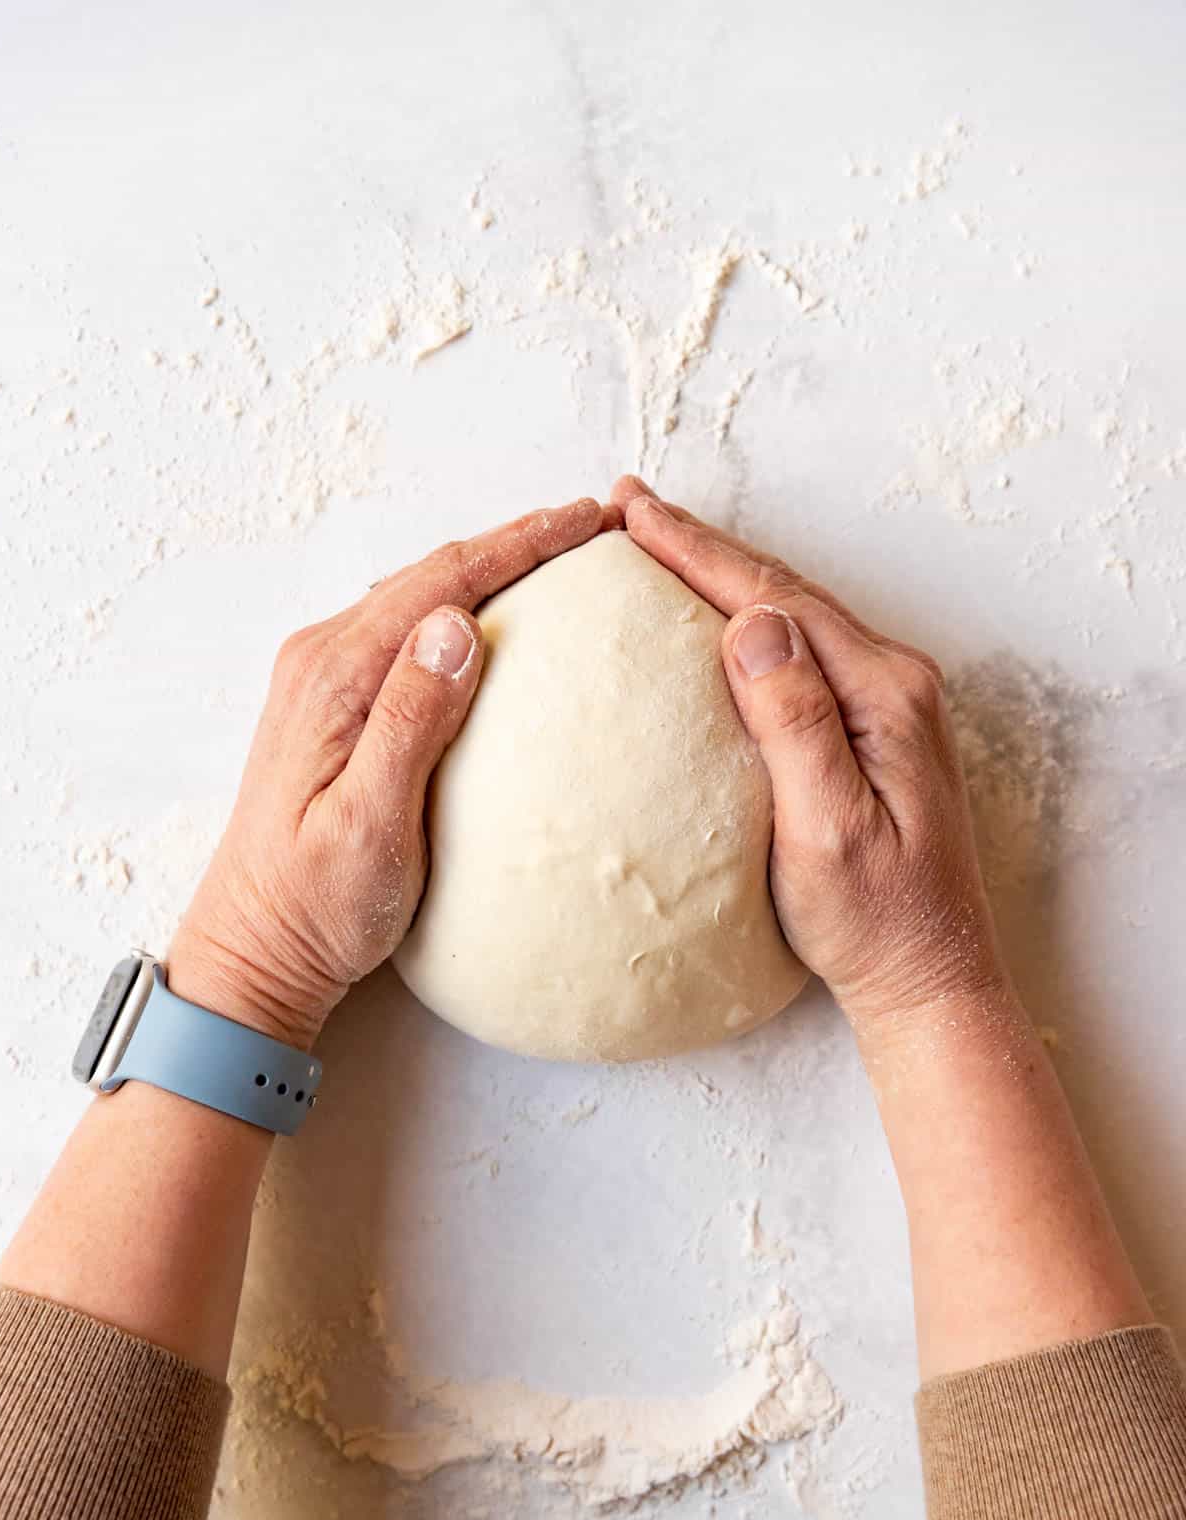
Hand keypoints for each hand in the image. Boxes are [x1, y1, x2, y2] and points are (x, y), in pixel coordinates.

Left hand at [169, 497, 612, 1047]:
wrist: (256, 948)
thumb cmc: (316, 905)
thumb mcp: (369, 824)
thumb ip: (409, 723)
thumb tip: (456, 624)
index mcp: (335, 677)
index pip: (442, 582)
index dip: (522, 543)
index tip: (589, 520)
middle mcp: (322, 660)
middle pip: (433, 574)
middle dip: (517, 542)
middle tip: (595, 524)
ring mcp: (324, 680)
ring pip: (422, 597)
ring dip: (492, 569)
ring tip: (561, 554)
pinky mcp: (335, 706)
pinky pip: (409, 633)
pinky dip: (464, 610)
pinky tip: (499, 622)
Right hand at [613, 477, 1004, 1035]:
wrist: (928, 977)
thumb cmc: (876, 921)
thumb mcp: (829, 830)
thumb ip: (797, 725)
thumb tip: (754, 626)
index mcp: (883, 694)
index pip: (774, 602)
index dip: (697, 554)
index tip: (632, 514)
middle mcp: (893, 682)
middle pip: (783, 591)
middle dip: (702, 546)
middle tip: (628, 506)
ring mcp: (887, 703)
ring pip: (791, 614)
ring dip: (722, 574)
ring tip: (659, 541)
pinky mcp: (872, 729)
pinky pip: (801, 650)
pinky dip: (745, 620)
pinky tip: (714, 621)